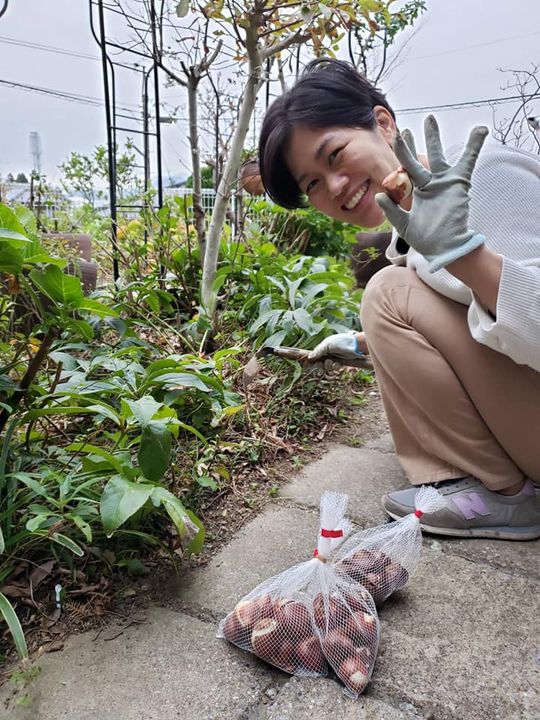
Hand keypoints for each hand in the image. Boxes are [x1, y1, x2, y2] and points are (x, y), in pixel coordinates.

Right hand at [307, 331, 365, 361]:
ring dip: (328, 365)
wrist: (355, 345)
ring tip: (331, 361)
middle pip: (318, 362)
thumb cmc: (341, 342)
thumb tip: (309, 357)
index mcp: (323, 347)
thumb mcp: (327, 345)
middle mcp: (327, 353)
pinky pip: (334, 367)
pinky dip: (335, 366)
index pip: (314, 355)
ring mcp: (333, 358)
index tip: (309, 363)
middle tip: (320, 363)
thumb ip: (318, 351)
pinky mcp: (340, 363)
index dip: (312, 360)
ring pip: (326, 366)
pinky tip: (338, 363)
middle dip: (319, 364)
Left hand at [375, 115, 488, 272]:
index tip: (393, 144)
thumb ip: (392, 211)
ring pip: (437, 155)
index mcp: (416, 193)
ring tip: (430, 119)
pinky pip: (468, 160)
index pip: (405, 172)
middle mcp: (429, 184)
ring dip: (433, 137)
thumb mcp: (404, 226)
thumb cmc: (426, 240)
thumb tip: (379, 195)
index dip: (399, 159)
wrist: (445, 247)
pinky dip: (474, 145)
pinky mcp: (458, 182)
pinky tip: (480, 130)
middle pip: (417, 159)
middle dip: (411, 144)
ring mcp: (443, 182)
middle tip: (405, 130)